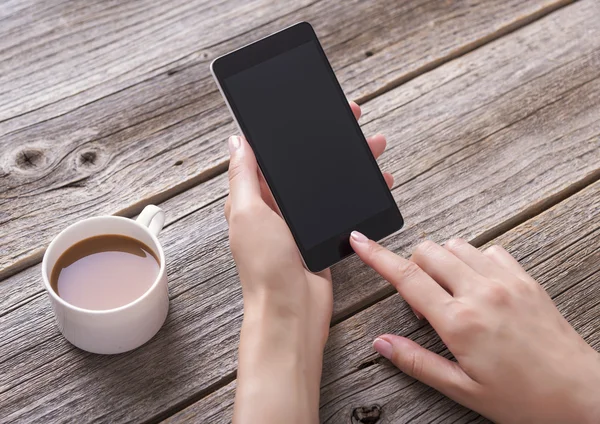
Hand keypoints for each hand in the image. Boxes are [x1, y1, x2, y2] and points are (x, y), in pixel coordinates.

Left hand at [226, 102, 392, 423]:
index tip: (311, 109)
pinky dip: (358, 191)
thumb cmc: (264, 267)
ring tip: (373, 146)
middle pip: (304, 163)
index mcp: (254, 197)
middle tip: (351, 119)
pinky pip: (341, 204)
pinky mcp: (322, 234)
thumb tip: (238, 140)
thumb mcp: (249, 213)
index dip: (289, 129)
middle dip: (328, 141)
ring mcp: (300, 220)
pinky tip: (376, 181)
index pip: (271, 153)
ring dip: (349, 162)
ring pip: (327, 180)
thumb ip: (244, 176)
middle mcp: (276, 206)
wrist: (291, 310)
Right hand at [350, 234, 599, 422]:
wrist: (581, 394)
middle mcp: (481, 292)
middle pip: (428, 252)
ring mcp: (506, 281)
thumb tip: (382, 343)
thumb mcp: (462, 389)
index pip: (406, 277)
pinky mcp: (525, 279)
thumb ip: (417, 362)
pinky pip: (490, 250)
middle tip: (421, 299)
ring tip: (450, 292)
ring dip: (443, 261)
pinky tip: (478, 285)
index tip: (359, 241)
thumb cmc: (524, 398)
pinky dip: (474, 260)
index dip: (376, 256)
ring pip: (457, 245)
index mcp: (459, 322)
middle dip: (412, 265)